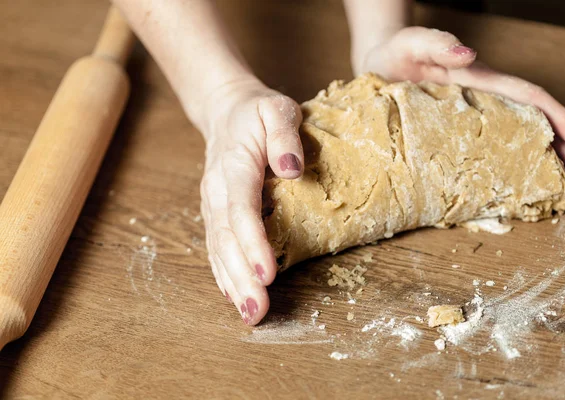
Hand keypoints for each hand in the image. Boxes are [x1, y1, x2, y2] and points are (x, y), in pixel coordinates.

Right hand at [197, 78, 303, 324]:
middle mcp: (217, 190)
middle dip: (241, 276)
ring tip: (249, 313)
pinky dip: (223, 273)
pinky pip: (216, 247)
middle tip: (256, 309)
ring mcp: (212, 204)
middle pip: (226, 238)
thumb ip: (284, 134)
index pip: (241, 209)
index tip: (267, 273)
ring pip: (218, 248)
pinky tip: (233, 295)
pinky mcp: (215, 213)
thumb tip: (291, 169)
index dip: (253, 243)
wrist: (225, 111)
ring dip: (232, 283)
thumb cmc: (256, 112)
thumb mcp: (276, 108)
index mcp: (234, 165)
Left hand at [356, 26, 564, 187]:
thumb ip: (437, 43)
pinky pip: (482, 157)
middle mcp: (480, 104)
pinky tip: (515, 192)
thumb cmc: (395, 54)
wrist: (374, 67)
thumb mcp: (411, 43)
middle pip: (529, 126)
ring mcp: (466, 124)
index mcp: (478, 82)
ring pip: (512, 144)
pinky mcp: (449, 140)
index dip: (557, 117)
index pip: (526, 98)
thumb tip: (468, 52)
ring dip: (541, 164)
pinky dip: (503, 172)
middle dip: (562, 150)